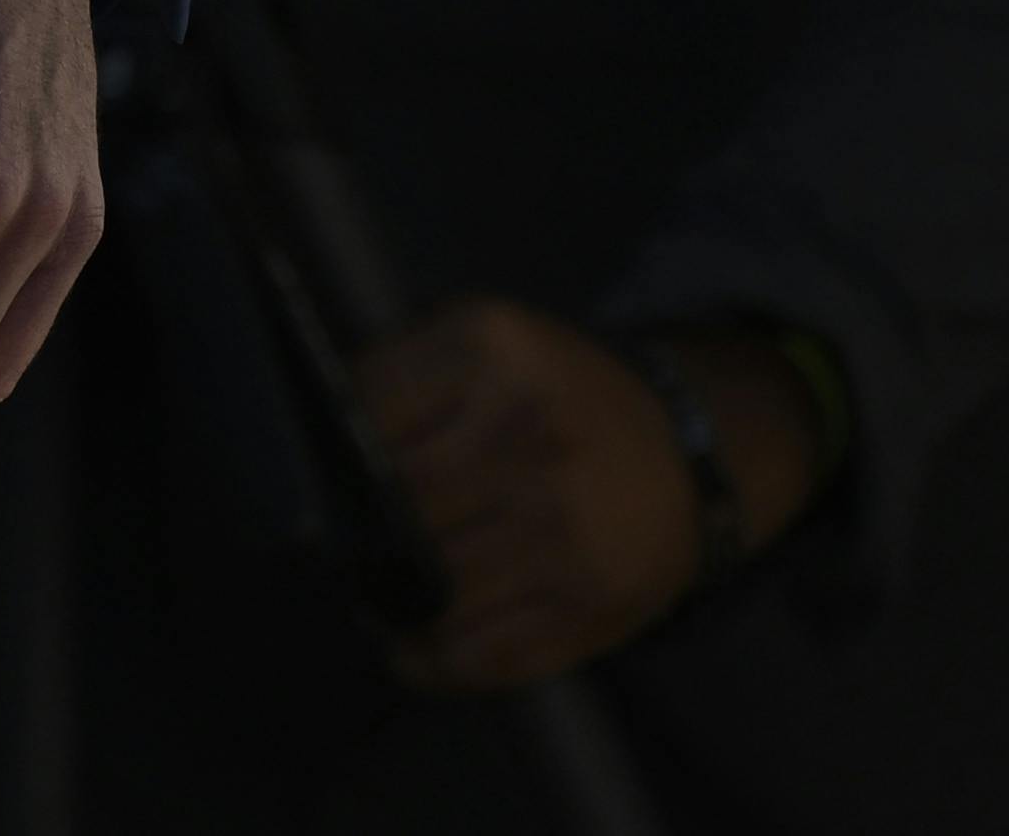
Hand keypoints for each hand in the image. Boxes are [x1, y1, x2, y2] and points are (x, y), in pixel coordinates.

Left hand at [346, 300, 819, 688]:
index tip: (334, 475)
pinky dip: (433, 663)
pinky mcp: (588, 607)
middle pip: (399, 506)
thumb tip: (318, 439)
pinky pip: (481, 656)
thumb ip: (407, 374)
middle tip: (346, 546)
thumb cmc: (562, 401)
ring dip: (389, 605)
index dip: (341, 453)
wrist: (690, 458)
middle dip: (362, 534)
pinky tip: (417, 646)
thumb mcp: (491, 344)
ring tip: (378, 598)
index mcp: (501, 353)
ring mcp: (563, 531)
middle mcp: (534, 440)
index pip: (372, 412)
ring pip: (432, 589)